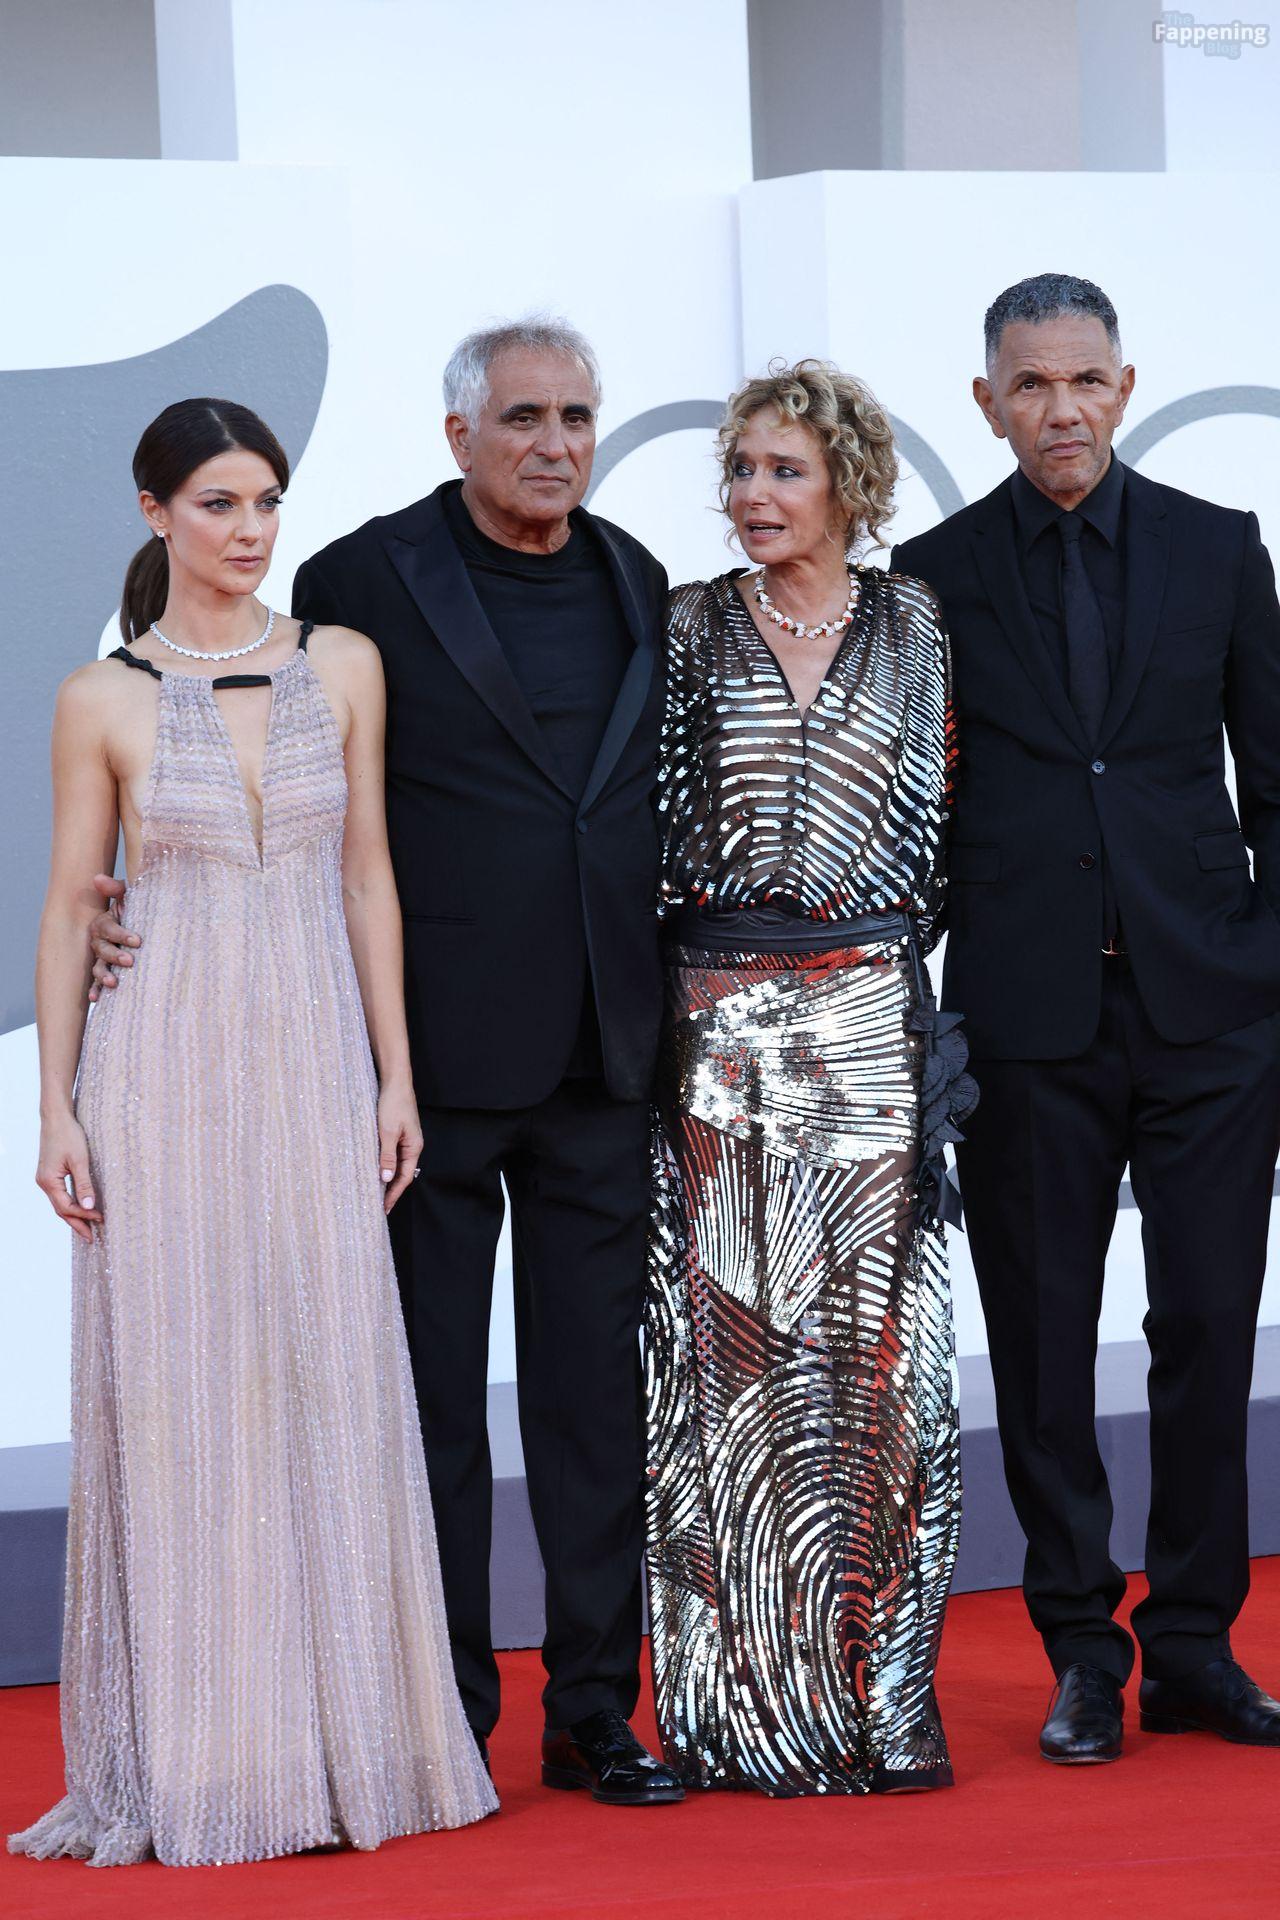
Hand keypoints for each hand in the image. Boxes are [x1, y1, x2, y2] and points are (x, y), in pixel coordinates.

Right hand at [36, 1114, 102, 1242]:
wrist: (56, 1117)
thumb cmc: (69, 1135)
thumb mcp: (80, 1160)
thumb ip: (84, 1184)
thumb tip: (89, 1207)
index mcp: (49, 1181)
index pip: (67, 1207)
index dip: (84, 1216)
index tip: (101, 1219)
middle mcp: (44, 1183)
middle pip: (61, 1210)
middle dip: (77, 1224)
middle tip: (91, 1238)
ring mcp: (45, 1179)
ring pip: (60, 1204)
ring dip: (74, 1216)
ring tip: (88, 1227)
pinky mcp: (50, 1174)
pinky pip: (60, 1195)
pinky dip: (70, 1204)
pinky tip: (80, 1208)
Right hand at [88, 873, 139, 999]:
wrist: (146, 926)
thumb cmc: (137, 910)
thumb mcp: (130, 896)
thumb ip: (116, 888)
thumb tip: (97, 879)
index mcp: (105, 923)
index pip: (108, 928)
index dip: (121, 934)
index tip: (138, 940)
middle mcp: (101, 941)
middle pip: (102, 949)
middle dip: (115, 955)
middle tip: (130, 960)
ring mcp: (103, 958)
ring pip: (98, 967)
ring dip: (103, 975)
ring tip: (114, 982)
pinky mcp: (107, 972)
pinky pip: (97, 982)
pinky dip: (95, 990)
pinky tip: (95, 999)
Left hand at [377, 1082, 422, 1212]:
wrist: (395, 1082)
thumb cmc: (394, 1104)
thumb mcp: (388, 1132)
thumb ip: (387, 1156)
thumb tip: (387, 1178)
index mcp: (414, 1147)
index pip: (404, 1178)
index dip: (394, 1194)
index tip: (384, 1208)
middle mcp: (412, 1145)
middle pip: (402, 1174)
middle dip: (391, 1190)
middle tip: (379, 1206)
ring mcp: (405, 1139)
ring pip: (396, 1164)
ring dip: (387, 1178)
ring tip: (375, 1192)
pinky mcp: (398, 1133)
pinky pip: (392, 1154)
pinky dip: (384, 1164)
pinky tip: (375, 1169)